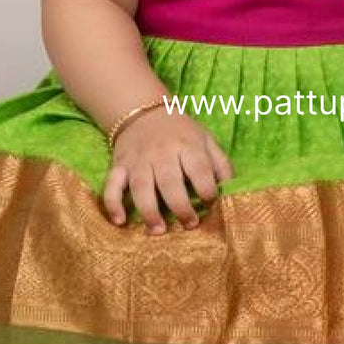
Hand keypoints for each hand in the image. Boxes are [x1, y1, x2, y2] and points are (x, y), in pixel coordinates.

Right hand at [103, 106, 234, 233]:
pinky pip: (112, 185)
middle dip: (180, 206)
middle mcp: (161, 153)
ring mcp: (138, 160)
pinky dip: (113, 203)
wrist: (143, 112)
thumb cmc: (181, 132)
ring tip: (158, 230)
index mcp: (187, 145)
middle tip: (189, 224)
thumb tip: (232, 190)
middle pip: (169, 181)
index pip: (199, 169)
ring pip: (141, 186)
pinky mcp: (119, 166)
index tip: (210, 204)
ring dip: (149, 210)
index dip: (207, 189)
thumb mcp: (205, 139)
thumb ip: (220, 164)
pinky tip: (119, 222)